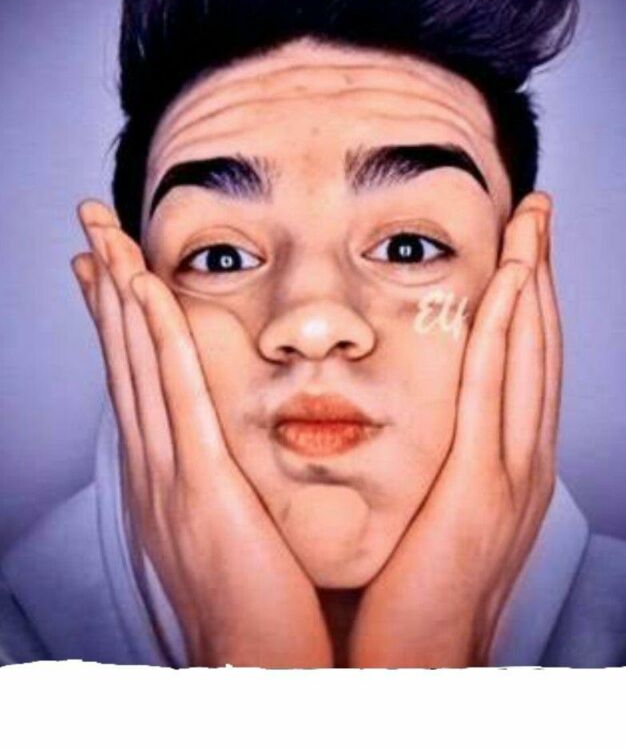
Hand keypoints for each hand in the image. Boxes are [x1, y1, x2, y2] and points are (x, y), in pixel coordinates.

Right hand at [71, 200, 331, 666]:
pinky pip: (177, 397)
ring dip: (119, 298)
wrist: (256, 669)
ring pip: (138, 368)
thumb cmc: (256, 603)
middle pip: (123, 363)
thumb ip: (223, 482)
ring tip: (105, 240)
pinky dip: (157, 339)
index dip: (116, 324)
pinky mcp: (201, 488)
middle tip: (92, 232)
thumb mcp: (231, 530)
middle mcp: (155, 470)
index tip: (107, 273)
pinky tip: (146, 292)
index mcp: (165, 478)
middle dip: (105, 292)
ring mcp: (171, 477)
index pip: (136, 384)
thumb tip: (227, 450)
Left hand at [349, 192, 560, 666]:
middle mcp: (521, 459)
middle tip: (536, 212)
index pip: (520, 362)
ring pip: (529, 358)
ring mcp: (511, 473)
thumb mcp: (428, 505)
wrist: (418, 661)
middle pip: (537, 346)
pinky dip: (507, 334)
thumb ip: (430, 457)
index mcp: (505, 462)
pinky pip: (497, 394)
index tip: (517, 246)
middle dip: (540, 273)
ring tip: (531, 225)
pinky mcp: (484, 489)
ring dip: (532, 286)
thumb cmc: (412, 586)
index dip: (525, 299)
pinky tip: (508, 286)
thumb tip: (405, 414)